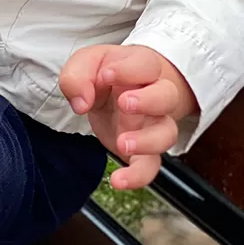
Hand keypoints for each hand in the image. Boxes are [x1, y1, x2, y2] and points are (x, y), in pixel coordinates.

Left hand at [59, 44, 197, 189]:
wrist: (117, 90)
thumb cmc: (105, 72)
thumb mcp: (86, 63)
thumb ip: (78, 76)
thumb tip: (80, 102)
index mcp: (140, 67)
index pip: (145, 64)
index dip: (128, 69)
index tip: (106, 74)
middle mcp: (155, 95)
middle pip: (167, 96)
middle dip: (149, 101)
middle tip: (125, 103)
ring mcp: (152, 124)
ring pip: (167, 133)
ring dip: (147, 141)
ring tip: (122, 143)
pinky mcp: (144, 149)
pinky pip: (151, 166)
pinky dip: (138, 176)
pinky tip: (118, 181)